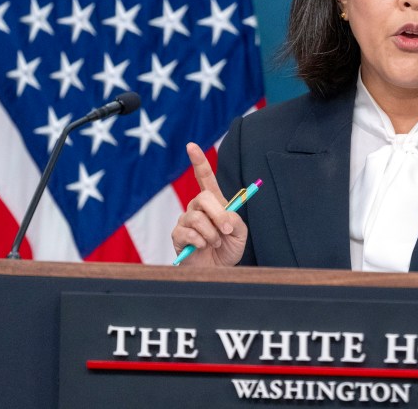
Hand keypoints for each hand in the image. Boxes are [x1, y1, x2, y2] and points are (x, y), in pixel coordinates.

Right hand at [170, 143, 247, 266]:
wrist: (218, 271)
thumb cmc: (228, 249)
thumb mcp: (240, 233)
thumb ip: (235, 220)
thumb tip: (225, 217)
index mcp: (214, 202)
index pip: (204, 178)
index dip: (198, 161)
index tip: (191, 146)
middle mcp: (197, 208)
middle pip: (203, 197)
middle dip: (219, 214)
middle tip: (227, 230)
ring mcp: (186, 221)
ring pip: (196, 217)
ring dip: (211, 233)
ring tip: (215, 243)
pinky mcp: (177, 235)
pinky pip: (187, 232)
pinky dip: (200, 241)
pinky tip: (202, 247)